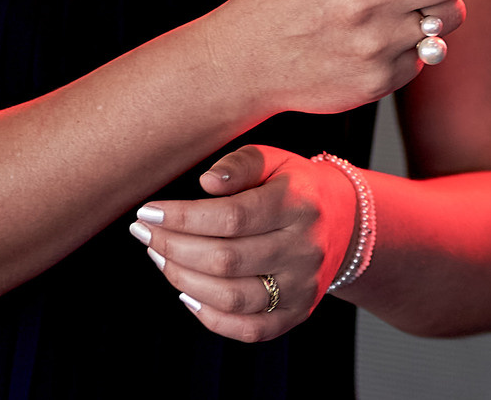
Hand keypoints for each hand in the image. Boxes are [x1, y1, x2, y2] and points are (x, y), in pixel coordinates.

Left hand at [135, 146, 357, 340]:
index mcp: (298, 204)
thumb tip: (205, 183)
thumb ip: (240, 165)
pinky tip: (185, 292)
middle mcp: (305, 249)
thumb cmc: (295, 186)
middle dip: (173, 247)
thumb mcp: (274, 160)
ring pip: (231, 297)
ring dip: (182, 280)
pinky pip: (247, 329)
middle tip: (144, 233)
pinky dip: (208, 316)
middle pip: (225, 260)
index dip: (182, 218)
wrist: (345, 222)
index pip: (231, 217)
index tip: (148, 212)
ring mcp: (303, 286)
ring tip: (159, 257)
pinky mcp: (297, 314)